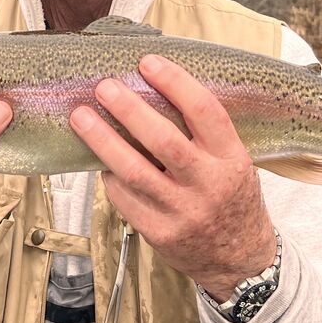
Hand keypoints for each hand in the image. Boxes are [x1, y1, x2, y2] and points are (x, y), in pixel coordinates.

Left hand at [69, 54, 276, 299]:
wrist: (240, 260)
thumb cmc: (232, 199)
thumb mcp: (234, 163)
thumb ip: (204, 135)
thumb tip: (154, 91)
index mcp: (232, 159)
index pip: (204, 112)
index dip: (175, 83)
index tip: (148, 62)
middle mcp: (208, 185)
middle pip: (163, 140)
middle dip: (129, 109)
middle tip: (104, 87)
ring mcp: (182, 212)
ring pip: (134, 171)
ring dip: (102, 141)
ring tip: (80, 117)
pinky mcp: (159, 233)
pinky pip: (124, 198)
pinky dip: (108, 174)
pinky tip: (96, 158)